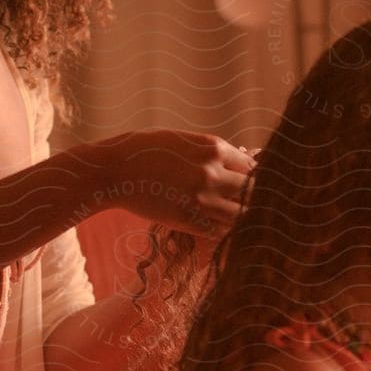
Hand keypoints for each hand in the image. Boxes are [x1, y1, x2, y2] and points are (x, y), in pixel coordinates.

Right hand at [90, 131, 254, 236]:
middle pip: (252, 190)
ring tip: (240, 219)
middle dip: (254, 197)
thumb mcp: (184, 140)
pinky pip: (221, 230)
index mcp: (213, 148)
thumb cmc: (147, 150)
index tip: (252, 184)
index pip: (252, 166)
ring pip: (241, 214)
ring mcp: (202, 198)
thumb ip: (212, 152)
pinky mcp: (189, 220)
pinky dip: (225, 231)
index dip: (254, 177)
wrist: (115, 170)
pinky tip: (222, 229)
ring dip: (242, 217)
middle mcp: (212, 172)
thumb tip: (241, 160)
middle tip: (252, 204)